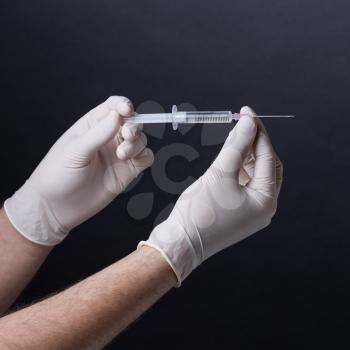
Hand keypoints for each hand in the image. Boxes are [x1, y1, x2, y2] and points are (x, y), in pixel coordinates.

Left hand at [5, 96, 153, 244]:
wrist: (57, 207)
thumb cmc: (58, 175)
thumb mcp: (75, 151)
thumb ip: (98, 134)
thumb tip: (117, 115)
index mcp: (92, 126)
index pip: (113, 106)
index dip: (123, 105)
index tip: (126, 111)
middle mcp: (108, 138)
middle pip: (132, 122)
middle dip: (133, 126)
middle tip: (126, 136)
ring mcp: (119, 154)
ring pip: (140, 140)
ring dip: (137, 144)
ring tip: (122, 155)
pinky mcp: (127, 171)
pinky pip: (145, 158)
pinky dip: (145, 156)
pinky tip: (133, 161)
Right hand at [139, 106, 282, 284]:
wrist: (179, 243)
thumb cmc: (198, 213)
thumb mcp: (219, 174)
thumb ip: (236, 145)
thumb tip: (249, 122)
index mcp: (266, 201)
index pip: (268, 157)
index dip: (257, 132)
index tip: (247, 112)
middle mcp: (264, 207)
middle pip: (266, 166)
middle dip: (254, 143)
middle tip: (241, 123)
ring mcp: (251, 211)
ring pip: (254, 174)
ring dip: (246, 155)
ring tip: (233, 139)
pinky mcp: (238, 211)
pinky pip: (244, 184)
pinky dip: (238, 168)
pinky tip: (229, 158)